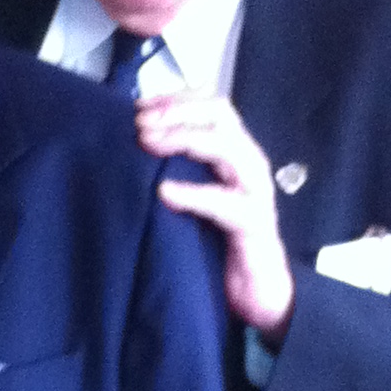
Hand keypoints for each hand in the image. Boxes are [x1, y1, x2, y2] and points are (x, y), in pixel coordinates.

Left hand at [136, 91, 295, 337]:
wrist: (256, 291)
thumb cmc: (221, 241)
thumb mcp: (195, 196)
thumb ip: (177, 169)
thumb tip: (134, 146)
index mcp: (235, 151)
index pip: (211, 105)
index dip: (175, 99)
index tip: (138, 106)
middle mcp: (248, 163)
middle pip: (219, 115)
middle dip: (177, 112)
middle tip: (139, 124)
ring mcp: (255, 191)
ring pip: (226, 147)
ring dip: (184, 139)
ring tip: (148, 144)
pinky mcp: (254, 225)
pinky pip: (225, 202)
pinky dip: (194, 193)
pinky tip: (165, 192)